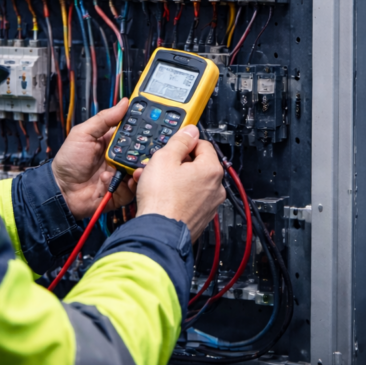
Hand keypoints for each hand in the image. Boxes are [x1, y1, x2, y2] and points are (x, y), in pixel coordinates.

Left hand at [52, 98, 136, 218]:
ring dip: (135, 169)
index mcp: (114, 142)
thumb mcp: (83, 133)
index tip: (154, 124)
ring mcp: (122, 175)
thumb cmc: (69, 160)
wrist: (60, 189)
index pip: (135, 133)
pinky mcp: (122, 192)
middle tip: (144, 150)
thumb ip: (104, 119)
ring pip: (140, 171)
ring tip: (127, 168)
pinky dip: (123, 185)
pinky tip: (106, 179)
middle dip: (145, 152)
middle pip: (142, 153)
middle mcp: (121, 158)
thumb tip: (124, 103)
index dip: (144, 129)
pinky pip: (132, 189)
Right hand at [133, 125, 224, 241]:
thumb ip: (180, 141)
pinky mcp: (199, 218)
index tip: (173, 145)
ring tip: (150, 181)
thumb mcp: (165, 158)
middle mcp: (215, 188)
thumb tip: (190, 131)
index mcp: (211, 170)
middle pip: (196, 165)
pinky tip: (156, 196)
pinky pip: (187, 199)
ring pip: (189, 183)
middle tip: (157, 164)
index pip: (203, 144)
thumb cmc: (162, 199)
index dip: (185, 143)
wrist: (158, 233)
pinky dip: (173, 195)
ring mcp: (209, 205)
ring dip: (170, 179)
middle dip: (174, 163)